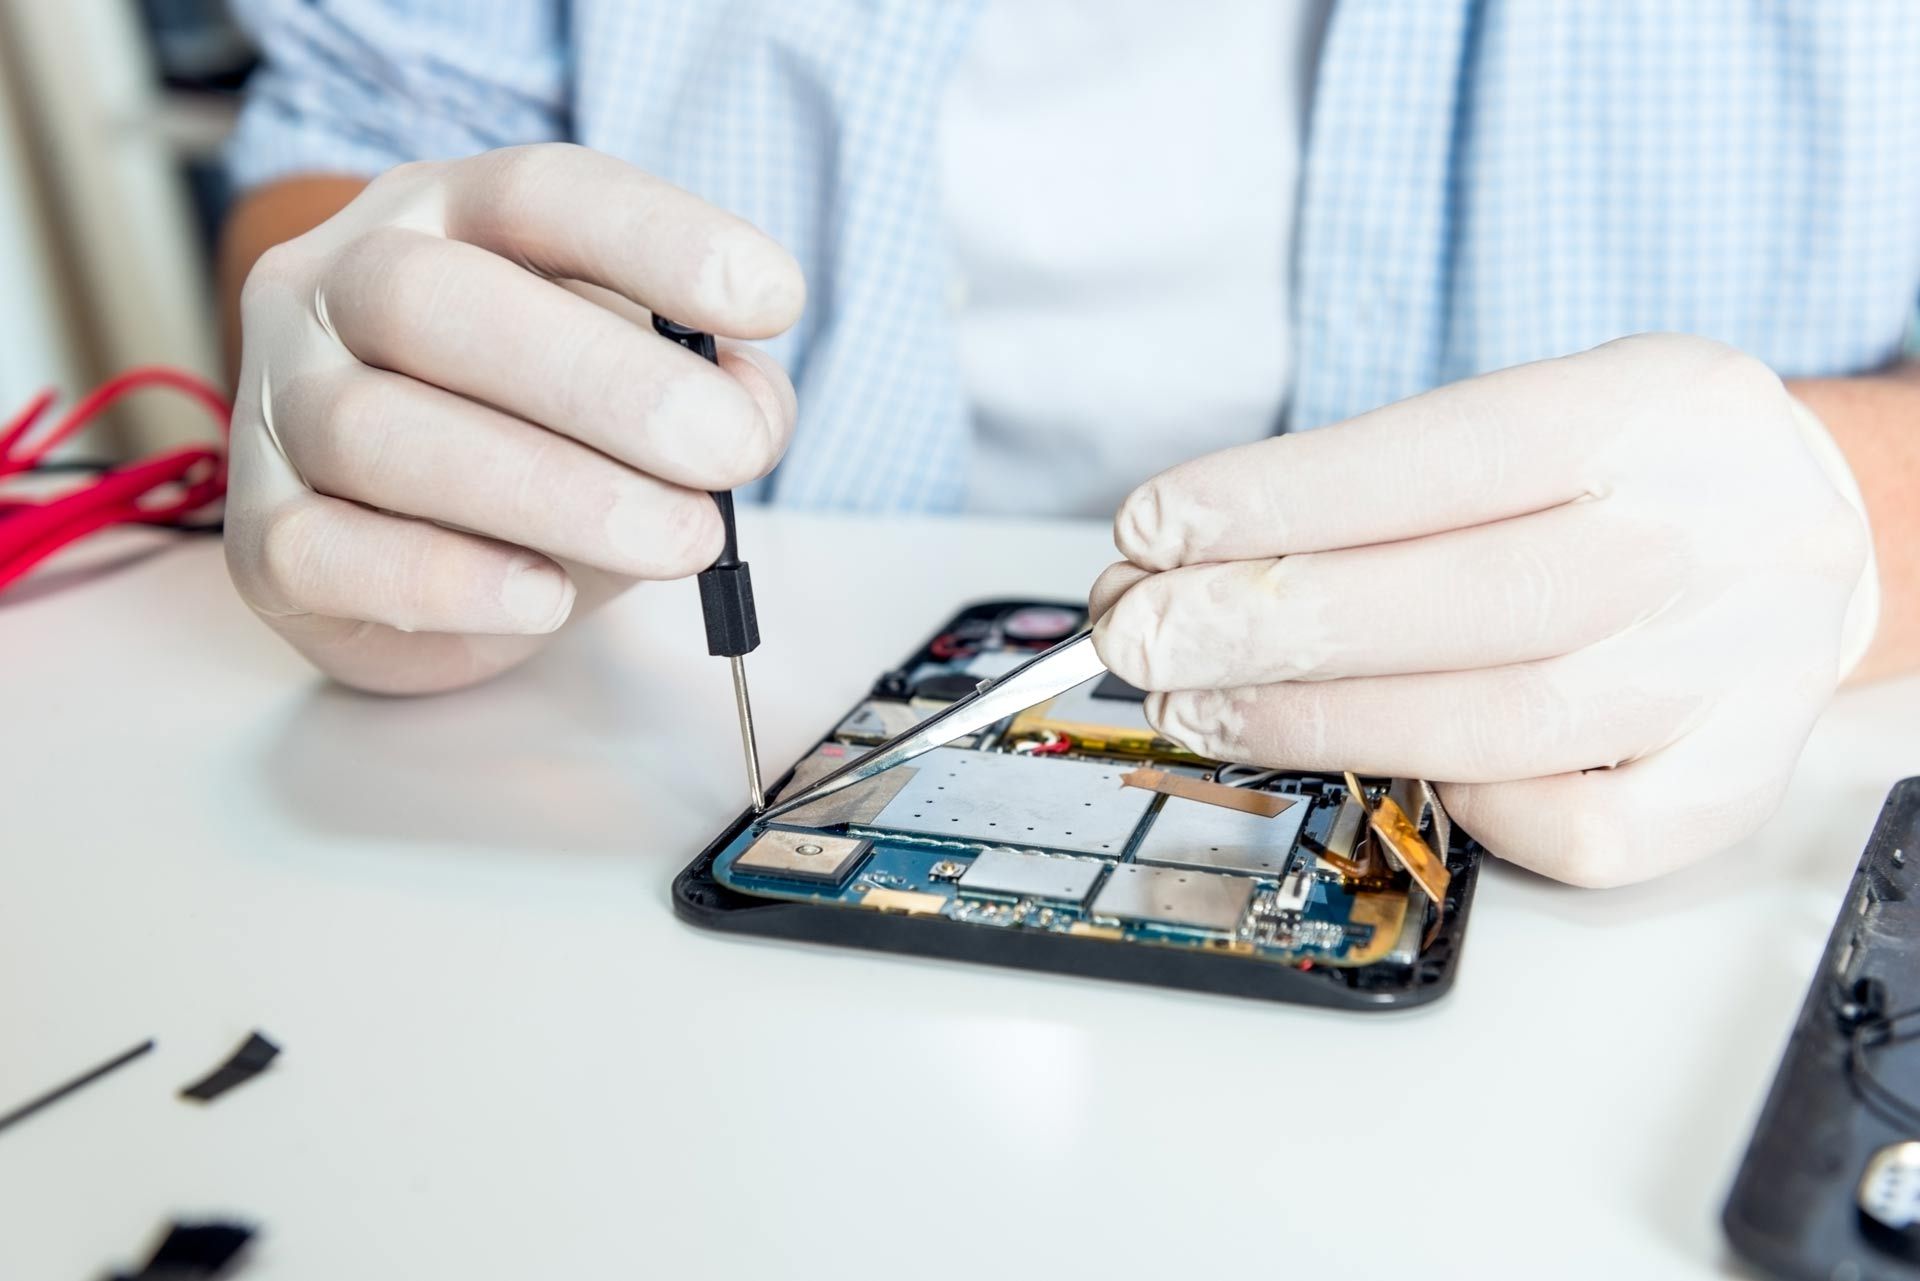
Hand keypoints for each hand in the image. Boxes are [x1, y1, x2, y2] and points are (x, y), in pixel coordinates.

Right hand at [225, 144, 803, 692]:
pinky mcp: (260, 536)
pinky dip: (446, 580)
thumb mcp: (642, 387)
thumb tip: (751, 413)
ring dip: (552, 492)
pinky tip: (545, 595)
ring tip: (678, 542)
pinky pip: (326, 551)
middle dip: (602, 382)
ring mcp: (282, 406)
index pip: (536, 193)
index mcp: (446, 215)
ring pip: (380, 432)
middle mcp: (339, 285)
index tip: (772, 300)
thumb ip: (711, 387)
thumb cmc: (543, 435)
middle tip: (726, 452)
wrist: (421, 550)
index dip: (656, 238)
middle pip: (435, 301)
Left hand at [1090, 334, 1877, 886]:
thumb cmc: (1631, 473)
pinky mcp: (1736, 778)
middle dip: (1272, 626)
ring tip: (1198, 707)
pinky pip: (1588, 830)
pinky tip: (1385, 763)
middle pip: (1473, 600)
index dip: (1283, 500)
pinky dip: (1470, 808)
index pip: (1448, 456)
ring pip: (1510, 724)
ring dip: (1320, 723)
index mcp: (1656, 411)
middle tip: (1141, 642)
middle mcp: (1711, 540)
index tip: (1153, 530)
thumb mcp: (1541, 410)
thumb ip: (1387, 481)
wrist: (1817, 530)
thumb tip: (1184, 562)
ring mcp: (1736, 671)